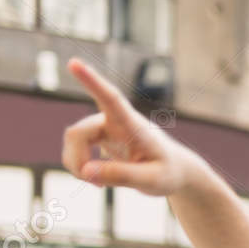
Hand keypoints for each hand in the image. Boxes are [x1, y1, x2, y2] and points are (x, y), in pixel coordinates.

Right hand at [61, 58, 203, 196]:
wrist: (175, 171)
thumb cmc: (168, 173)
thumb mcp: (152, 181)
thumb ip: (122, 176)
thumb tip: (85, 171)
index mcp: (133, 126)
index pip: (111, 99)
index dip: (92, 82)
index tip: (74, 63)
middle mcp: (116, 121)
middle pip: (78, 132)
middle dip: (76, 159)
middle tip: (94, 185)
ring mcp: (106, 127)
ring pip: (73, 139)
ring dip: (76, 163)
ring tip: (97, 184)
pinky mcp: (100, 136)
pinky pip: (76, 147)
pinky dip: (79, 165)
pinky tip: (96, 179)